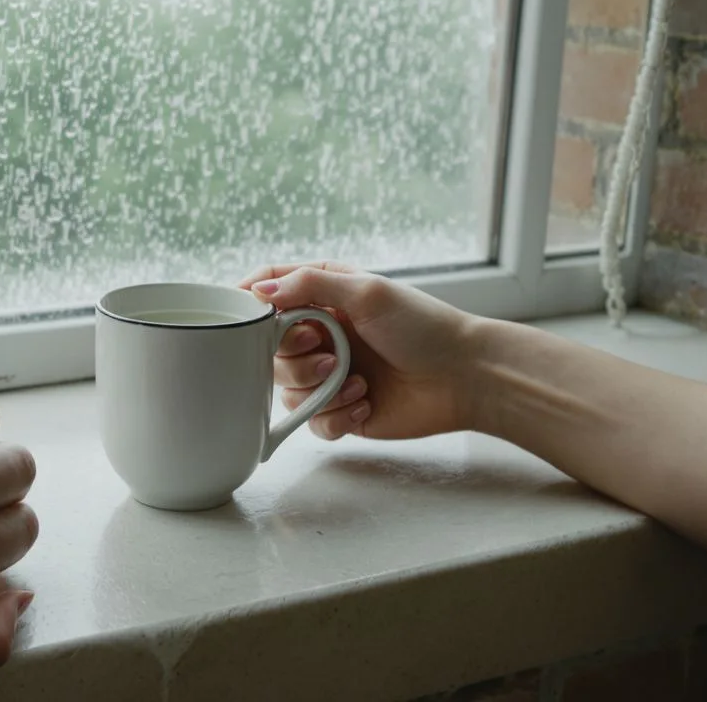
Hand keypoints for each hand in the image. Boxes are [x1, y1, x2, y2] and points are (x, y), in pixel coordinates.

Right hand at [240, 261, 481, 440]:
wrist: (465, 378)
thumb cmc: (424, 327)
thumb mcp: (366, 292)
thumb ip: (309, 285)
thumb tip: (259, 290)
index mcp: (327, 297)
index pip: (272, 289)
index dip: (252, 300)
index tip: (241, 315)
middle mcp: (323, 334)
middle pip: (270, 348)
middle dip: (293, 355)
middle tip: (327, 351)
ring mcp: (330, 374)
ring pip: (286, 388)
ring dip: (316, 387)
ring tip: (354, 380)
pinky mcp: (341, 411)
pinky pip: (312, 421)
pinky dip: (334, 416)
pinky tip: (365, 402)